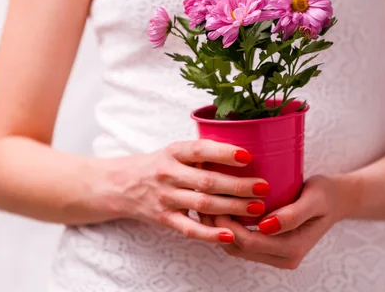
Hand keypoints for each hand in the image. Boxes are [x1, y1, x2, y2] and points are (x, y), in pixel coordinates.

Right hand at [102, 139, 269, 244]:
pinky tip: (230, 234)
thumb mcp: (175, 151)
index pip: (201, 149)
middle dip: (239, 185)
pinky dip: (210, 234)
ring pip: (203, 205)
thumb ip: (202, 152)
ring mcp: (166, 197)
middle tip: (263, 187)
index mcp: (174, 152)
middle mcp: (169, 174)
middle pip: (208, 181)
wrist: (121, 185)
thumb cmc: (159, 165)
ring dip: (233, 208)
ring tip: (257, 208)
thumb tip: (246, 149)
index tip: (249, 156)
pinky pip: (190, 229)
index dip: (225, 153)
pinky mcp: (164, 219)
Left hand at [200, 174, 359, 268]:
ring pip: (235, 247)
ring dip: (218, 228)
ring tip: (205, 202)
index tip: (212, 200)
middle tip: (202, 199)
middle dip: (216, 226)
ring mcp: (274, 255)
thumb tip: (266, 226)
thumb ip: (293, 214)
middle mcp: (282, 258)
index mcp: (291, 250)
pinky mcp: (269, 247)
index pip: (247, 242)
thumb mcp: (314, 199)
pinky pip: (240, 241)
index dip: (225, 224)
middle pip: (236, 247)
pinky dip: (227, 227)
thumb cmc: (326, 195)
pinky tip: (218, 207)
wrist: (336, 201)